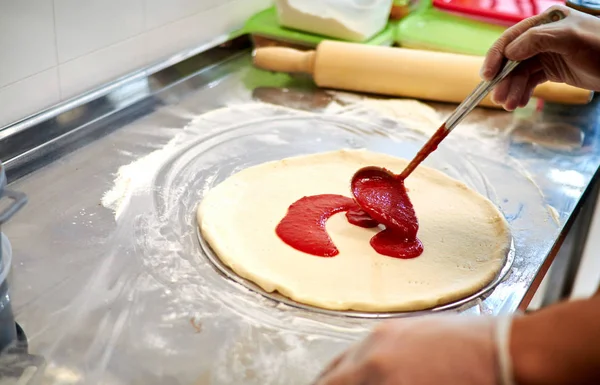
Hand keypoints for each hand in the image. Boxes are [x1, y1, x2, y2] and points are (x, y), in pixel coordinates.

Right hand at [314, 316, 497, 384]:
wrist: (509, 350)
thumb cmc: (477, 383)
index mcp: (379, 373)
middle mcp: (374, 349)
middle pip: (330, 376)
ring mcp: (386, 332)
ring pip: (345, 359)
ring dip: (340, 378)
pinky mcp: (400, 325)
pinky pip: (364, 346)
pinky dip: (359, 363)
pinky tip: (371, 374)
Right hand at [481, 5, 599, 110]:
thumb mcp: (571, 39)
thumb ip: (538, 39)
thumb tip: (509, 52)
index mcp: (546, 22)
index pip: (511, 39)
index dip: (496, 58)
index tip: (487, 77)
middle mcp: (543, 36)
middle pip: (512, 59)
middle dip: (503, 79)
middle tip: (498, 99)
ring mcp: (547, 53)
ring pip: (520, 72)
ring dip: (512, 89)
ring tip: (509, 106)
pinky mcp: (553, 68)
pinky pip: (530, 80)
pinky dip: (523, 92)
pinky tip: (519, 102)